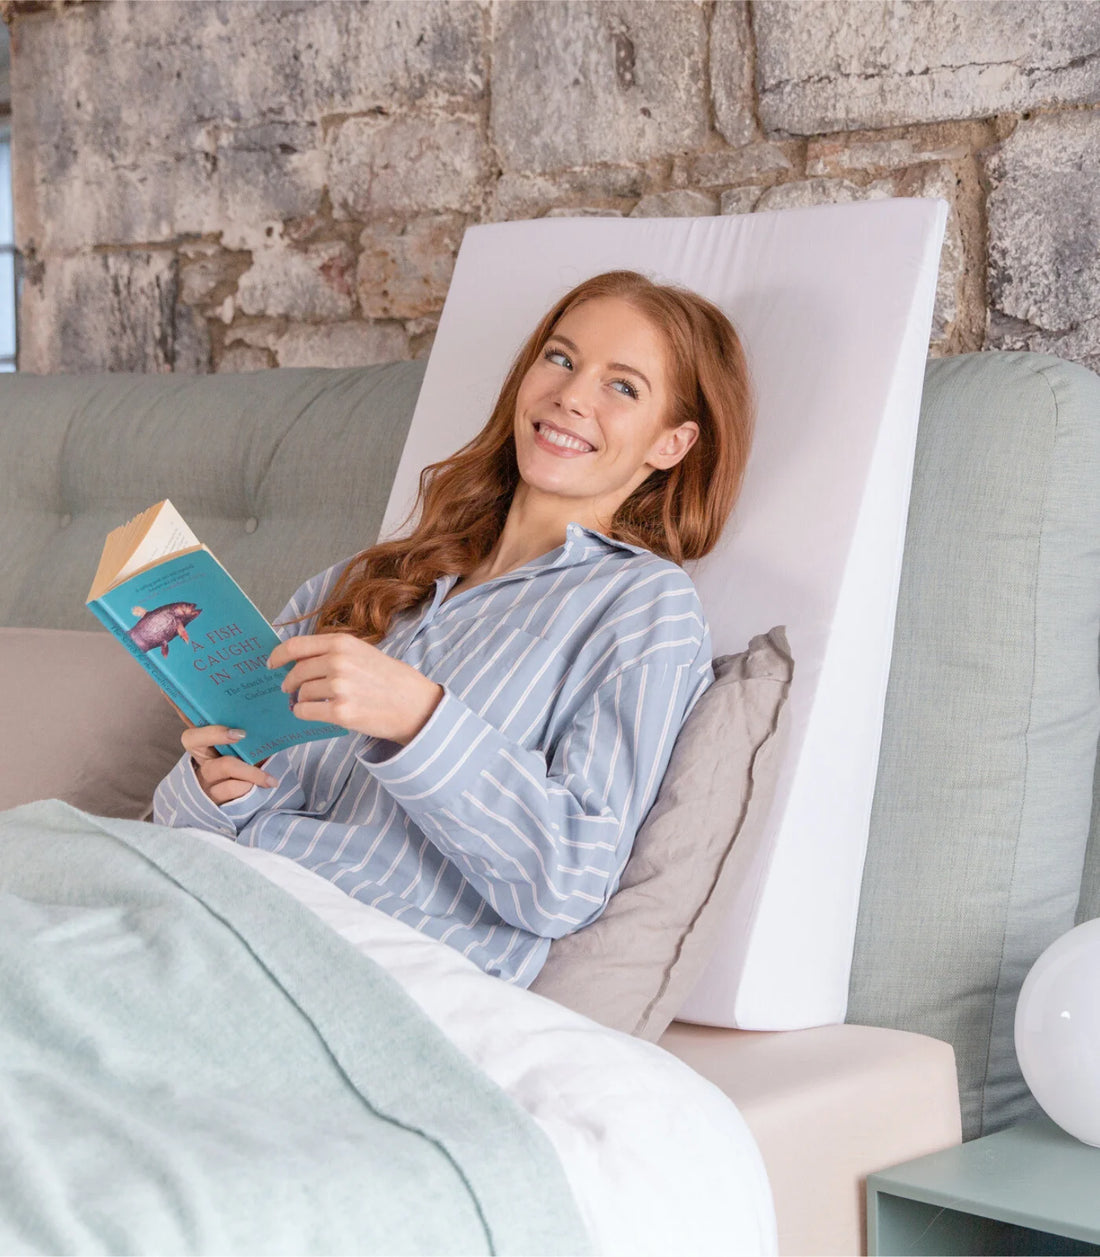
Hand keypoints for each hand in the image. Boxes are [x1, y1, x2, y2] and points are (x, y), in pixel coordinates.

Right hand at [173, 712, 277, 804]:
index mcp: (207, 741)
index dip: (175, 703)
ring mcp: (204, 777)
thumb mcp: (251, 748)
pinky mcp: (212, 798)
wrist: (253, 801)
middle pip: (192, 738)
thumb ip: (250, 732)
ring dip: (250, 772)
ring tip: (269, 779)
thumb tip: (263, 710)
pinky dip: (249, 786)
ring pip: (222, 766)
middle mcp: (200, 756)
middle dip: (217, 733)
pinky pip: (230, 788)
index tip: (165, 688)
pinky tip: (265, 785)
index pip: (188, 717)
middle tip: (242, 734)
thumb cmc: (251, 767)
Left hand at [267, 632, 443, 745]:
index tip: (271, 663)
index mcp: (343, 643)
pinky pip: (306, 711)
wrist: (415, 704)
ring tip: (312, 702)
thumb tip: (299, 660)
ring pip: (301, 693)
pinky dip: (303, 713)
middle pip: (296, 672)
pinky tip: (313, 712)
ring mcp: (339, 687)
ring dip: (301, 699)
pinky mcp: (341, 712)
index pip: (296, 646)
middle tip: (290, 689)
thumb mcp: (363, 652)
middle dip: (290, 682)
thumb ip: (333, 652)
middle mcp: (338, 662)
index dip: (278, 655)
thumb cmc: (390, 679)